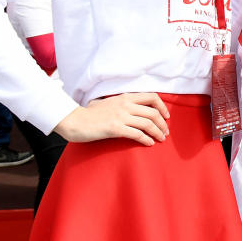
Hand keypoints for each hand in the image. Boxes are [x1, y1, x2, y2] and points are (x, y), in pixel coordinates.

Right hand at [54, 92, 170, 146]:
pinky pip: (137, 134)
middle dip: (163, 124)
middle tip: (165, 132)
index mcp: (125, 97)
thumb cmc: (91, 114)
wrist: (74, 120)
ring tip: (161, 139)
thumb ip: (123, 103)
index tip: (166, 117)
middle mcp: (125, 104)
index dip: (163, 107)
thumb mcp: (109, 102)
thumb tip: (136, 108)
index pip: (152, 97)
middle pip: (153, 113)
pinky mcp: (115, 128)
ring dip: (158, 132)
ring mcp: (120, 116)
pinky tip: (149, 143)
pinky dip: (146, 139)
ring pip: (148, 123)